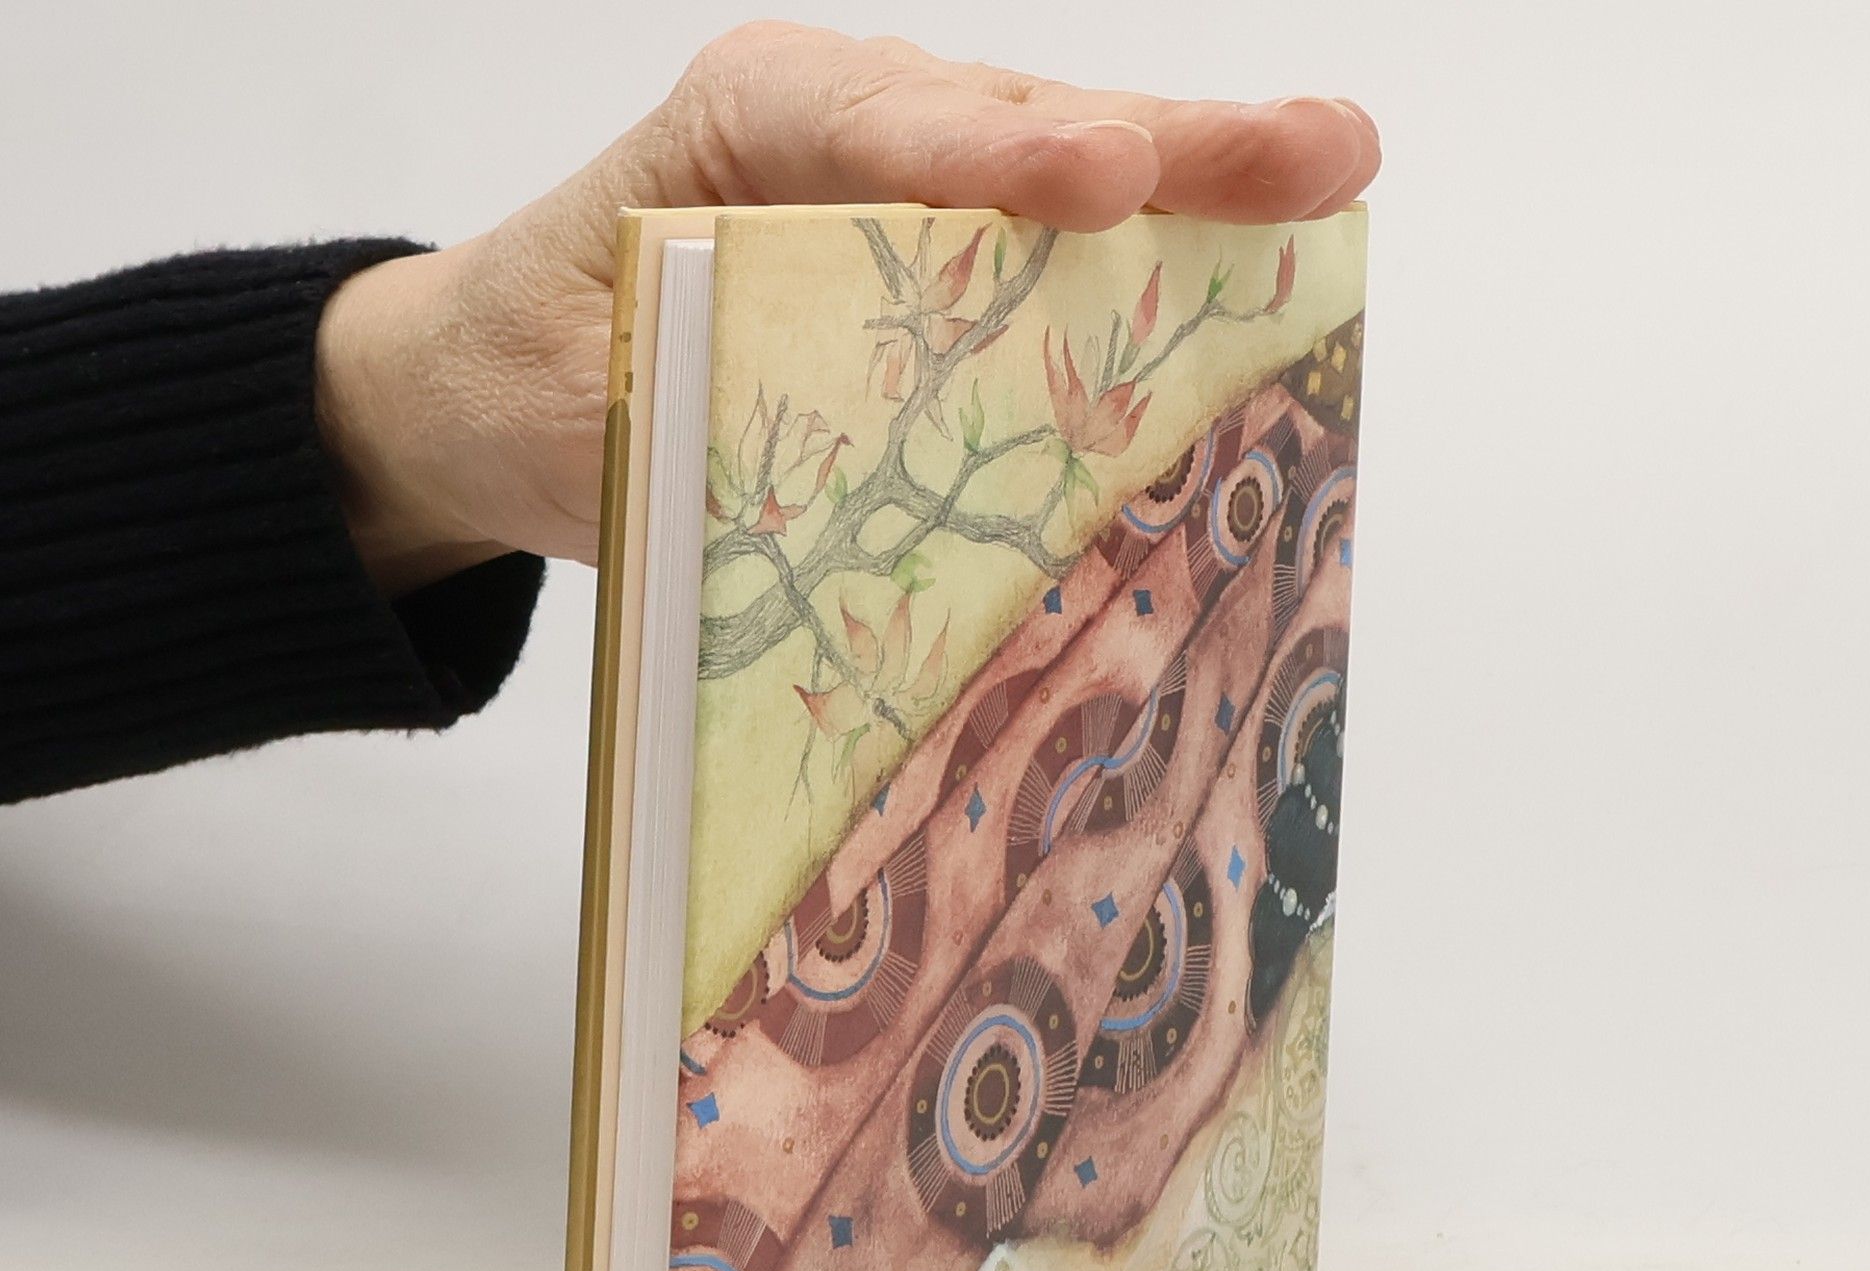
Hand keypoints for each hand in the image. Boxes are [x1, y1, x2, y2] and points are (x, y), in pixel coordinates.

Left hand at [316, 21, 1380, 592]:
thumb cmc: (528, 378)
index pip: (879, 128)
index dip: (998, 158)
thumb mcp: (591, 412)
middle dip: (1174, 145)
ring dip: (1200, 196)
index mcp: (741, 130)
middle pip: (1023, 130)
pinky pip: (1048, 269)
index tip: (1104, 179)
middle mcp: (841, 138)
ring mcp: (902, 198)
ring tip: (1334, 182)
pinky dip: (1148, 284)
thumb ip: (717, 426)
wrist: (496, 388)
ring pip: (1061, 184)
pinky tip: (1254, 295)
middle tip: (1318, 150)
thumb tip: (867, 503)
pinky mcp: (935, 275)